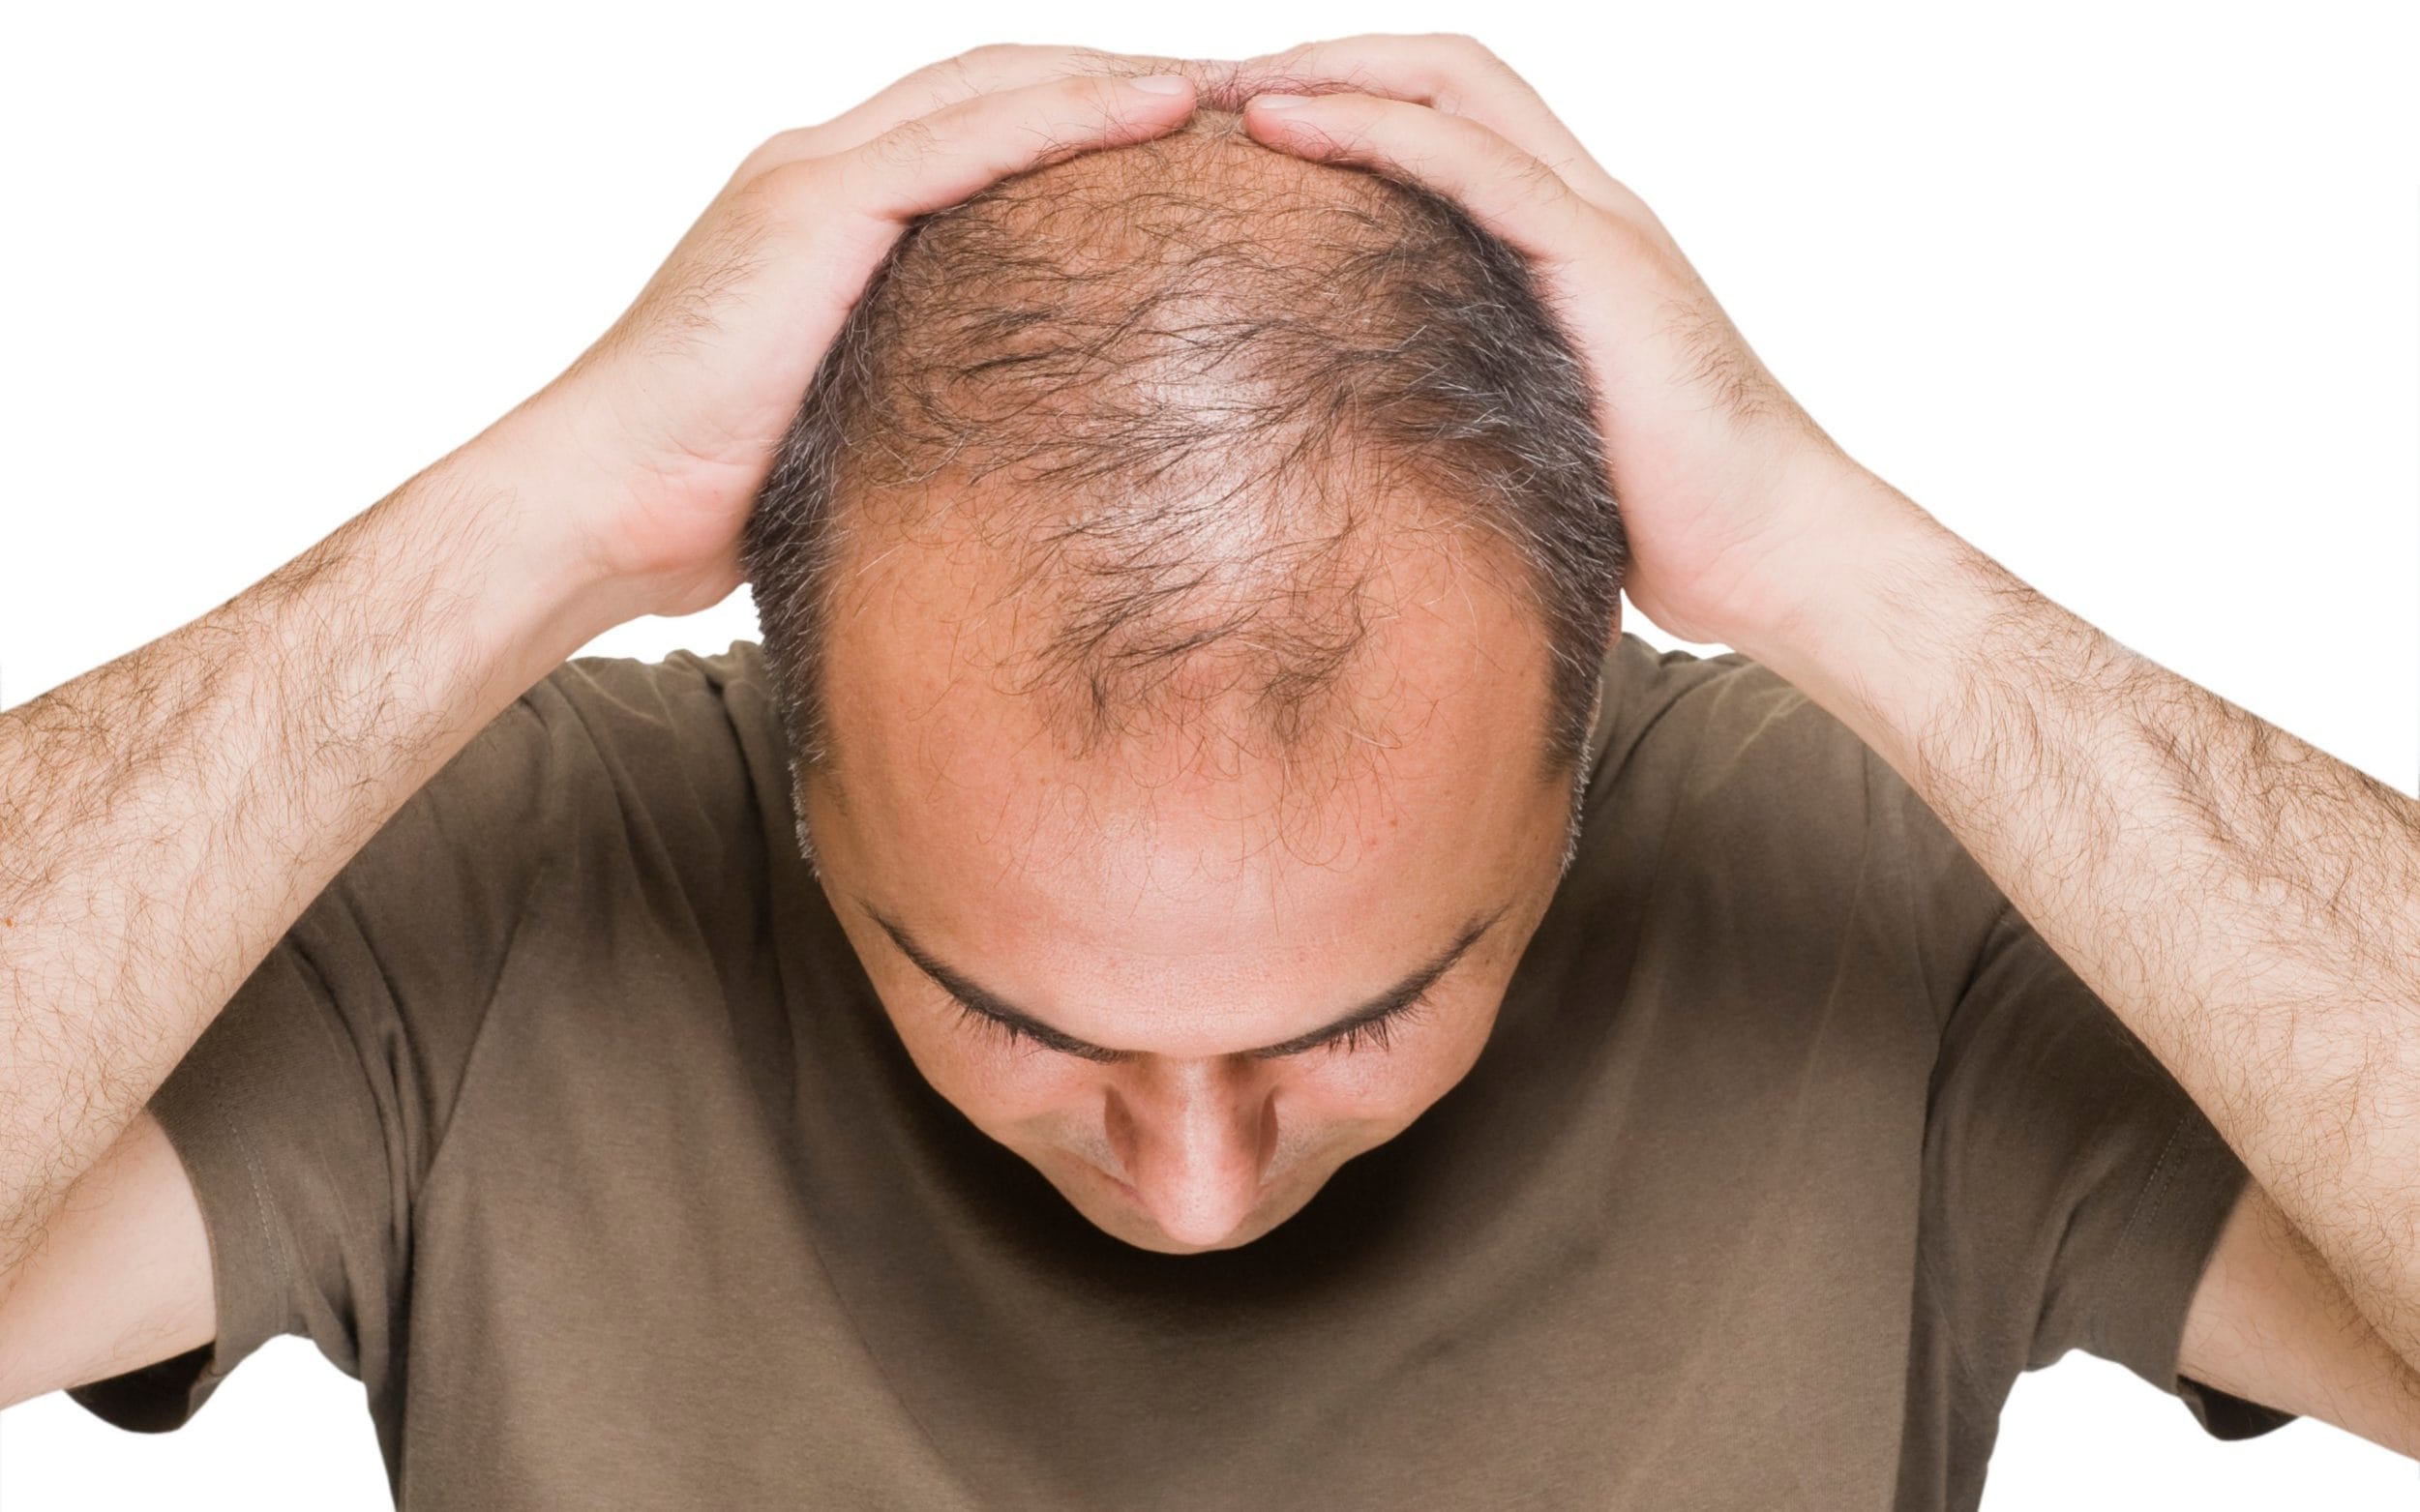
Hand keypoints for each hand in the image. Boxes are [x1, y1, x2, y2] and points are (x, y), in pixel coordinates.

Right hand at [485, 48, 1199, 622]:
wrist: (598, 502)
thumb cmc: (709, 493)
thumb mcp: (842, 424)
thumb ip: (913, 394)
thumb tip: (1003, 454)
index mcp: (827, 211)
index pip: (982, 129)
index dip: (1087, 119)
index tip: (1194, 139)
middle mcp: (821, 167)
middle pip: (1003, 84)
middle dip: (1123, 77)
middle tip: (1245, 91)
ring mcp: (814, 176)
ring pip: (1000, 88)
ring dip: (1123, 78)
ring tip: (1234, 82)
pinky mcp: (815, 205)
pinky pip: (973, 137)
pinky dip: (1073, 115)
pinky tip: (1164, 111)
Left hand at [1227, 33, 1914, 647]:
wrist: (1772, 549)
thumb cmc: (1664, 520)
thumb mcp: (1539, 443)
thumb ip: (1473, 410)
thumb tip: (1369, 461)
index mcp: (1572, 241)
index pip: (1455, 122)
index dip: (1353, 102)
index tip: (1248, 129)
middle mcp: (1588, 206)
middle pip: (1448, 75)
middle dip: (1327, 61)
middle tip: (1213, 84)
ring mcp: (1599, 221)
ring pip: (1456, 88)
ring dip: (1332, 71)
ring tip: (1229, 84)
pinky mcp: (1601, 258)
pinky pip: (1473, 162)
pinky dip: (1373, 129)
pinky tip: (1285, 127)